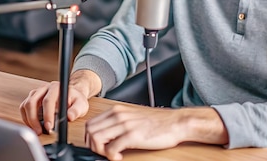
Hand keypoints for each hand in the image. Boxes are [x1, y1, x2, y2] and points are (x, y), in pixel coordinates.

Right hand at [19, 70, 100, 134]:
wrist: (72, 94)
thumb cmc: (75, 100)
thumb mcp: (81, 104)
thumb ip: (76, 110)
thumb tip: (69, 117)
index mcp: (56, 87)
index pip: (48, 101)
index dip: (47, 115)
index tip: (49, 127)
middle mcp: (45, 88)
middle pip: (32, 102)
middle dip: (34, 119)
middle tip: (40, 132)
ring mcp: (37, 92)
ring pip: (26, 105)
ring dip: (29, 120)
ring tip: (37, 131)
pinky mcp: (32, 98)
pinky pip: (24, 108)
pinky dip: (26, 118)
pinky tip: (33, 125)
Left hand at [84, 105, 227, 159]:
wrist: (176, 122)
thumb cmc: (158, 122)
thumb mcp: (133, 116)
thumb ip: (119, 121)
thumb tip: (106, 133)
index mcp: (117, 110)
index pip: (91, 123)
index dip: (90, 137)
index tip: (98, 145)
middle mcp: (118, 115)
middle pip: (90, 131)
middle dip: (92, 145)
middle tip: (103, 152)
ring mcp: (125, 125)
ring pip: (96, 139)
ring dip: (100, 151)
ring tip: (111, 155)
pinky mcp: (132, 136)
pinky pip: (111, 149)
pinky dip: (112, 156)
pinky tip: (120, 157)